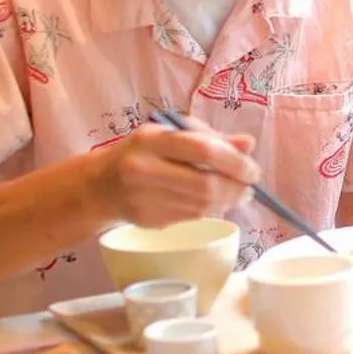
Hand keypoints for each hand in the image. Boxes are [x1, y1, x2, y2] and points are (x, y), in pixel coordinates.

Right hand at [92, 122, 258, 226]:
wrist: (100, 185)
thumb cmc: (144, 152)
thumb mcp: (172, 134)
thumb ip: (211, 138)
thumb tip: (248, 145)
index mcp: (152, 140)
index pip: (203, 150)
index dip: (234, 162)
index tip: (252, 170)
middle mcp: (144, 168)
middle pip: (205, 186)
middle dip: (235, 189)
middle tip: (249, 187)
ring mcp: (143, 198)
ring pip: (201, 207)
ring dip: (226, 202)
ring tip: (234, 193)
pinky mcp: (147, 220)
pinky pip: (190, 219)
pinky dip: (208, 211)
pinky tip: (210, 201)